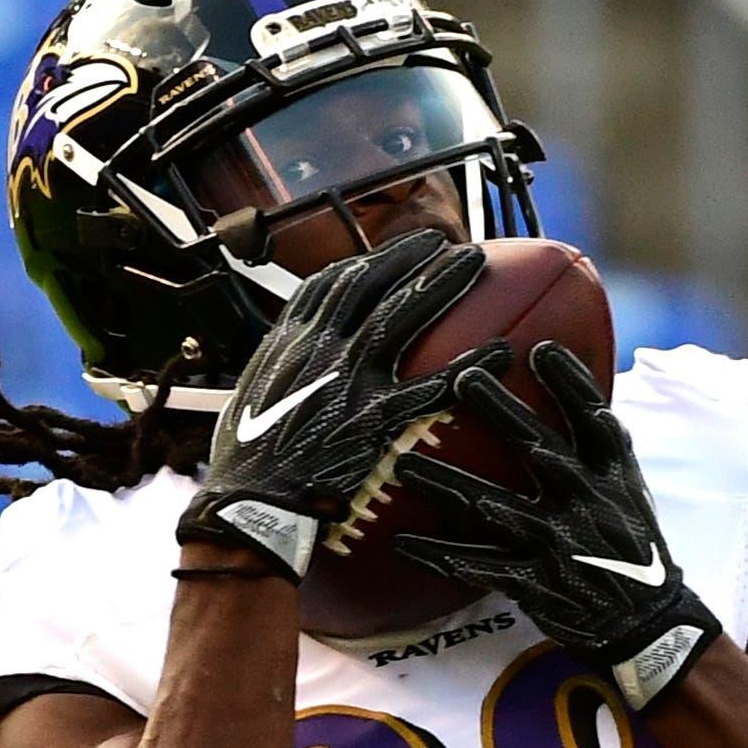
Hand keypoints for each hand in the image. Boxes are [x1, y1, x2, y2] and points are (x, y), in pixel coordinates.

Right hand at [178, 230, 506, 580]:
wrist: (249, 505)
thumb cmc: (247, 464)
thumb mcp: (251, 400)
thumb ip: (282, 375)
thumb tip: (298, 365)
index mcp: (288, 343)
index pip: (328, 285)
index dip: (365, 262)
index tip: (392, 252)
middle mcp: (320, 349)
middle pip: (372, 284)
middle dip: (410, 255)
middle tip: (445, 242)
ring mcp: (349, 379)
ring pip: (402, 316)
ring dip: (441, 283)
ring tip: (475, 263)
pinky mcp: (374, 418)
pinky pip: (431, 386)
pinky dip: (468, 367)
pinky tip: (500, 353)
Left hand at [393, 342, 720, 708]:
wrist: (644, 621)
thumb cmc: (629, 544)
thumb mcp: (627, 488)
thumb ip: (596, 445)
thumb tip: (569, 386)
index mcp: (612, 476)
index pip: (594, 418)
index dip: (569, 381)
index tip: (539, 348)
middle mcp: (585, 503)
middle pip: (538, 447)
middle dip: (499, 411)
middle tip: (462, 378)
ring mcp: (557, 543)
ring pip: (493, 505)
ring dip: (445, 483)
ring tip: (403, 462)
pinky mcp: (534, 582)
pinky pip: (477, 565)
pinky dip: (438, 554)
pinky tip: (401, 542)